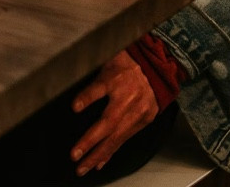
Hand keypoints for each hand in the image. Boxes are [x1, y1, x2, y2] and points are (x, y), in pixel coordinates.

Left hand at [70, 50, 158, 175]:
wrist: (157, 69)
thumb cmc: (126, 63)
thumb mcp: (106, 61)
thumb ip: (90, 77)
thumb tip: (71, 95)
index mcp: (117, 80)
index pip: (99, 89)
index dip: (87, 98)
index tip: (74, 108)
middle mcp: (128, 100)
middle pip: (108, 124)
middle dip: (91, 143)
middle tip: (75, 157)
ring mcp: (138, 113)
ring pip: (117, 138)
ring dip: (99, 154)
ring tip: (84, 168)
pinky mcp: (144, 121)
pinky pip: (125, 139)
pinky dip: (111, 152)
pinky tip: (100, 163)